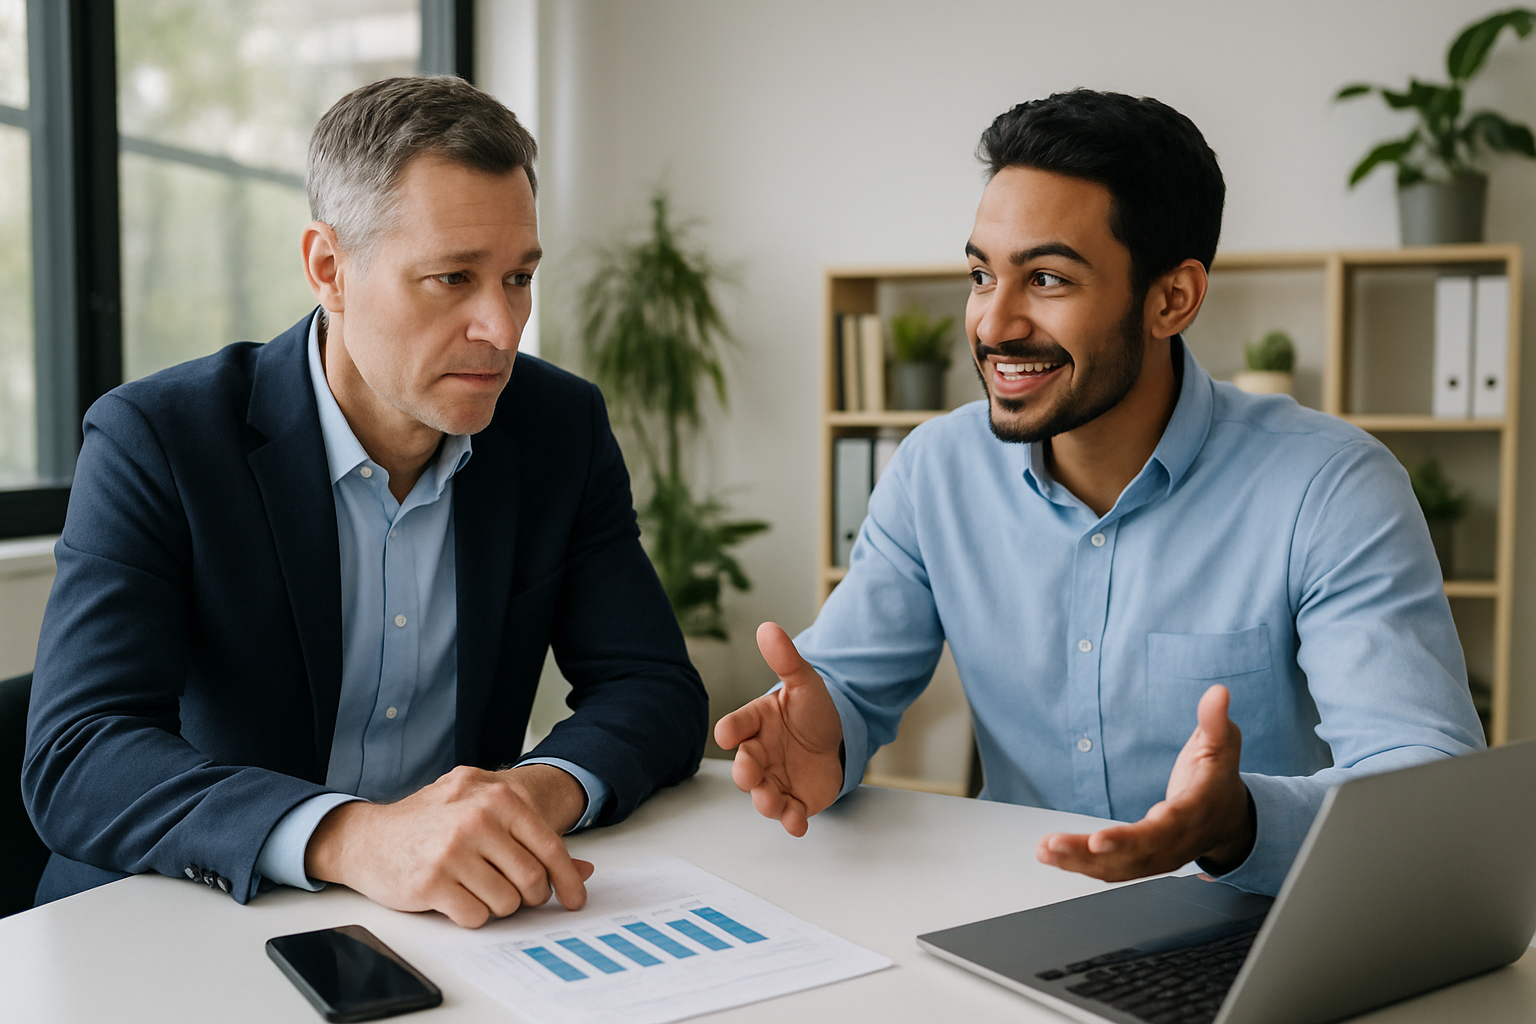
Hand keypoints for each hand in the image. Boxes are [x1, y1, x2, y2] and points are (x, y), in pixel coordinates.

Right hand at [304, 763, 595, 927]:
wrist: (367, 836)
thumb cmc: (431, 822)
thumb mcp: (482, 810)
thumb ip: (532, 835)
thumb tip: (584, 870)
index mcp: (495, 795)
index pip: (549, 845)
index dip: (567, 878)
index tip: (574, 898)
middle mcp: (476, 818)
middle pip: (532, 880)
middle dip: (528, 895)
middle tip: (513, 891)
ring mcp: (452, 851)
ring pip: (506, 902)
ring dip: (497, 904)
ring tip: (476, 886)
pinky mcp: (431, 882)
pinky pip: (476, 917)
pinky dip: (471, 914)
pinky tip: (456, 896)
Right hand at [713, 622, 844, 835]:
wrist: (838, 738)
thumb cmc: (811, 711)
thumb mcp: (804, 683)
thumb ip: (786, 660)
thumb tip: (767, 627)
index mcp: (757, 723)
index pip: (737, 726)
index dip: (731, 730)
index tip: (727, 734)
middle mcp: (761, 754)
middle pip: (745, 765)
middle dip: (745, 771)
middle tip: (749, 773)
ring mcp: (776, 779)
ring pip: (763, 795)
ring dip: (765, 801)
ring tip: (771, 802)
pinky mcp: (796, 800)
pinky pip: (789, 814)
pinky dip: (791, 821)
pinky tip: (797, 823)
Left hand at [1037, 684, 1255, 881]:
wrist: (1229, 819)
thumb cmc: (1219, 778)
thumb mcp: (1223, 744)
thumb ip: (1216, 720)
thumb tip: (1218, 692)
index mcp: (1193, 814)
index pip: (1161, 831)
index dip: (1129, 839)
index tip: (1098, 841)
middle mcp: (1175, 843)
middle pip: (1131, 855)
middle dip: (1089, 855)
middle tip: (1053, 845)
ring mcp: (1159, 857)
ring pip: (1118, 868)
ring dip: (1078, 862)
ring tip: (1045, 850)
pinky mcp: (1144, 861)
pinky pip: (1112, 869)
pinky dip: (1082, 865)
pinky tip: (1052, 856)